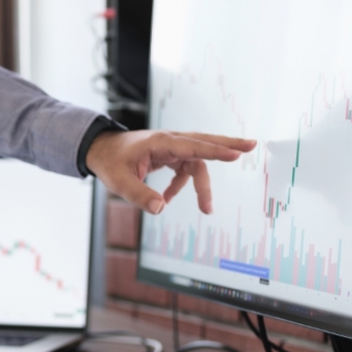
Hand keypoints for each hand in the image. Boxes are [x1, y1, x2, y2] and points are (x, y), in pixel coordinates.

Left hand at [86, 130, 255, 214]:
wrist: (99, 150)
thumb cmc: (109, 162)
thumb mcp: (119, 182)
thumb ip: (140, 196)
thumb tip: (161, 209)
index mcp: (160, 142)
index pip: (193, 146)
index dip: (215, 151)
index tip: (236, 154)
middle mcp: (169, 142)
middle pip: (205, 142)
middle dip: (228, 145)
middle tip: (252, 146)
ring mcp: (170, 148)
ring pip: (197, 162)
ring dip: (201, 186)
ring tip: (207, 209)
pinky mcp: (168, 155)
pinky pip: (183, 170)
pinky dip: (180, 186)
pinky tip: (167, 199)